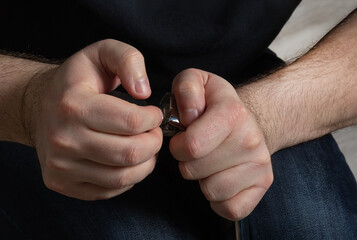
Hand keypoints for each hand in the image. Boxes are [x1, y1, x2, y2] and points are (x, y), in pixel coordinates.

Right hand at [27, 39, 162, 199]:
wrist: (40, 106)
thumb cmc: (78, 81)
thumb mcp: (102, 53)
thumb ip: (128, 60)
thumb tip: (143, 92)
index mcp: (74, 105)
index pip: (131, 122)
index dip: (154, 119)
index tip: (154, 114)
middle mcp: (63, 139)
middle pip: (130, 154)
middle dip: (154, 143)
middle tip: (153, 133)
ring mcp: (60, 165)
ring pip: (122, 177)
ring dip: (145, 164)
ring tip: (145, 147)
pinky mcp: (62, 182)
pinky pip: (109, 190)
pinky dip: (128, 178)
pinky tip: (126, 161)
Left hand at [169, 69, 272, 219]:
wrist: (250, 117)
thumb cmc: (215, 104)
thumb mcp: (195, 82)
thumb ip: (186, 89)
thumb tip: (189, 116)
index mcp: (233, 113)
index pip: (191, 146)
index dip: (177, 146)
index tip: (182, 140)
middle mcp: (251, 139)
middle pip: (195, 171)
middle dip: (187, 162)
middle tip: (197, 151)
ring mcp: (260, 164)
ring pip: (211, 192)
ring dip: (203, 180)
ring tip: (209, 162)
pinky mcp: (263, 184)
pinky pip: (231, 209)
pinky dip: (219, 200)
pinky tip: (219, 179)